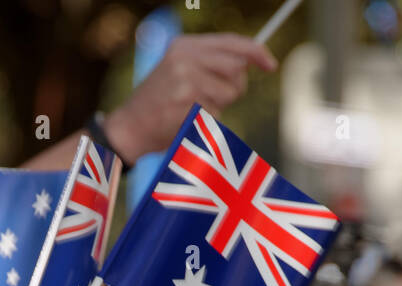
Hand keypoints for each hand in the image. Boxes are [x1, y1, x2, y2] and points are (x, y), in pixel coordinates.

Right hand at [102, 34, 275, 163]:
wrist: (130, 127)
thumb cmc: (162, 103)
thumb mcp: (181, 71)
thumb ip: (211, 63)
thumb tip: (249, 62)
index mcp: (184, 45)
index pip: (231, 42)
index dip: (256, 52)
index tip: (271, 64)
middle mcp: (185, 57)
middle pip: (236, 68)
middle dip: (235, 87)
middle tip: (216, 98)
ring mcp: (185, 79)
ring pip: (229, 93)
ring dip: (220, 106)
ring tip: (194, 109)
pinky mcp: (187, 103)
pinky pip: (217, 113)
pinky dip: (208, 122)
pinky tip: (186, 120)